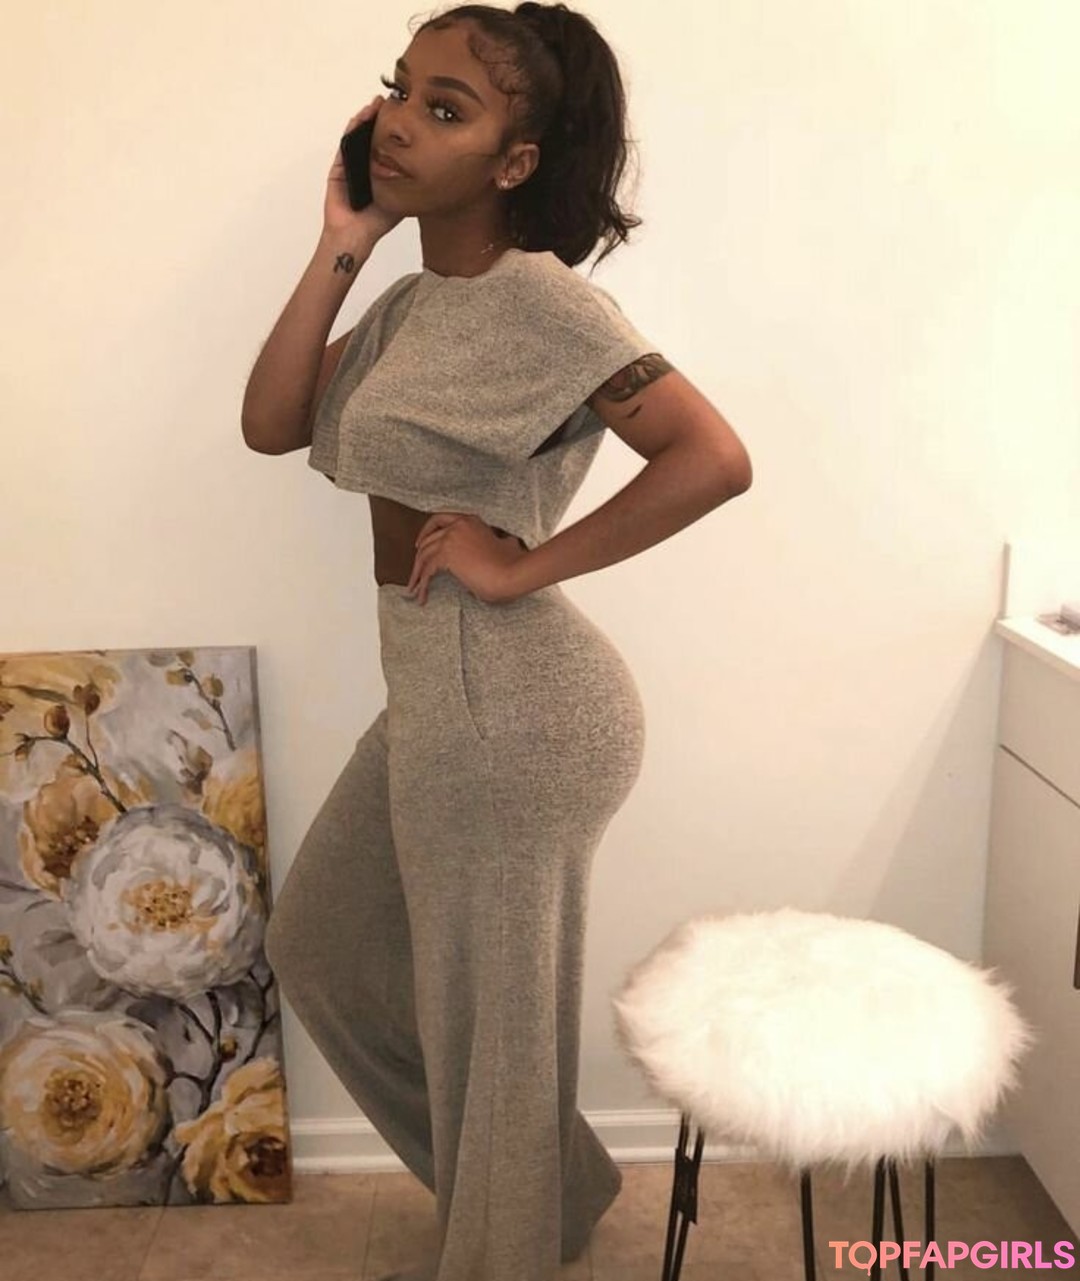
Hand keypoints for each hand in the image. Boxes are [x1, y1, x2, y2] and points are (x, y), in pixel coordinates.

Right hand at [323, 98, 403, 246]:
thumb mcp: (402, 201)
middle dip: (379, 118)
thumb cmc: (376, 223)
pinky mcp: (339, 168)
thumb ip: (411, 187)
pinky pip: (345, 145)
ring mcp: (351, 165)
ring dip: (365, 119)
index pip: (387, 146)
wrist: (355, 235)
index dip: (393, 131)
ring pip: (358, 136)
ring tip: (376, 105)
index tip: (404, 115)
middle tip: (390, 102)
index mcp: (380, 172)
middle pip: (371, 136)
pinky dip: (351, 131)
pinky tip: (360, 119)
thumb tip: (432, 176)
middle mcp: (365, 166)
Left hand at [406, 513, 528, 605]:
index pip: (440, 520)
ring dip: (416, 574)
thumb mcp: (504, 546)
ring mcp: (451, 538)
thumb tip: (495, 550)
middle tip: (415, 572)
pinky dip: (422, 584)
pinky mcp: (446, 555)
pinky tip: (422, 596)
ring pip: (423, 555)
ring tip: (414, 589)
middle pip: (427, 539)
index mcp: (470, 521)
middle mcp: (458, 525)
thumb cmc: (514, 565)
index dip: (426, 532)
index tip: (419, 544)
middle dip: (418, 558)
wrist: (513, 572)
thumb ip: (495, 543)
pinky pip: (427, 570)